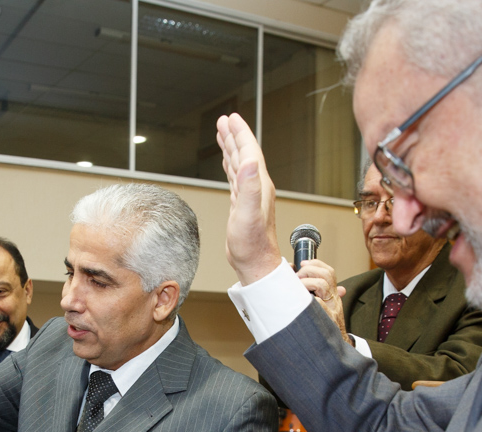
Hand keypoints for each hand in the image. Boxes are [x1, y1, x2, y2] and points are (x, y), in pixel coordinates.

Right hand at [216, 113, 281, 285]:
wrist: (255, 263)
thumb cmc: (252, 244)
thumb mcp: (248, 213)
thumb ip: (249, 186)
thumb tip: (249, 160)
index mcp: (259, 184)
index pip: (250, 151)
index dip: (240, 133)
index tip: (231, 118)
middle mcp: (256, 187)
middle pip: (245, 153)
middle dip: (235, 135)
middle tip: (225, 120)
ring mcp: (249, 196)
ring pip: (240, 164)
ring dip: (232, 148)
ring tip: (223, 135)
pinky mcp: (242, 205)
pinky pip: (236, 178)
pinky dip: (230, 166)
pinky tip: (227, 163)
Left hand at [296, 259, 349, 342]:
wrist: (337, 347)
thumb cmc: (326, 327)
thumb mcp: (326, 309)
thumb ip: (320, 296)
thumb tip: (305, 282)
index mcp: (333, 295)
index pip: (329, 272)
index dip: (316, 264)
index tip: (303, 264)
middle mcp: (334, 299)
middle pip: (326, 275)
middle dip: (309, 271)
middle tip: (298, 276)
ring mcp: (332, 309)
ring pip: (322, 285)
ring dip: (307, 283)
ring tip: (298, 287)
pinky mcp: (327, 319)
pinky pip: (318, 304)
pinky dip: (310, 300)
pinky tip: (302, 302)